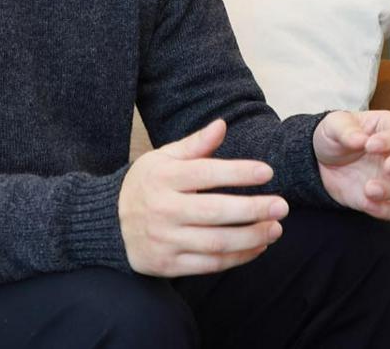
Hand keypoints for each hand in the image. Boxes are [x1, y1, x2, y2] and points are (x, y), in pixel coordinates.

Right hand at [118, 119, 288, 276]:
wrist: (107, 223)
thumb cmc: (144, 185)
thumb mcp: (163, 158)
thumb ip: (195, 144)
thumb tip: (222, 124)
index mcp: (163, 177)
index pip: (206, 174)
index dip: (238, 172)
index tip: (267, 172)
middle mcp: (163, 209)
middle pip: (215, 212)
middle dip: (253, 209)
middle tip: (282, 205)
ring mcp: (165, 240)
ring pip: (216, 242)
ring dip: (251, 237)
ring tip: (275, 228)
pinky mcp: (167, 265)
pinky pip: (209, 265)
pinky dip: (238, 258)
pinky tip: (257, 247)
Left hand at [312, 110, 389, 220]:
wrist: (322, 161)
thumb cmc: (335, 136)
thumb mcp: (333, 125)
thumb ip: (346, 131)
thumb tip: (359, 140)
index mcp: (389, 128)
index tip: (369, 145)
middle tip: (389, 167)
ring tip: (368, 188)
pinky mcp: (385, 199)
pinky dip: (386, 210)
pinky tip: (367, 204)